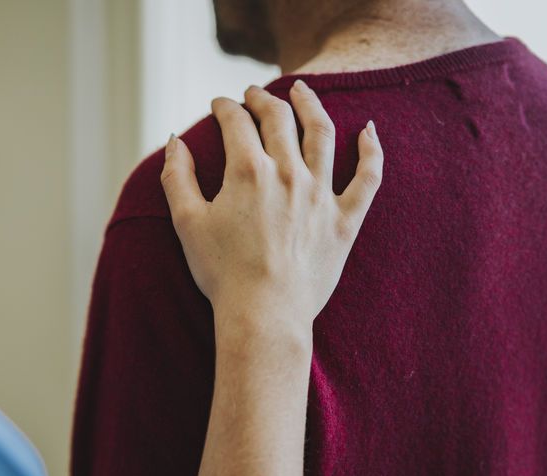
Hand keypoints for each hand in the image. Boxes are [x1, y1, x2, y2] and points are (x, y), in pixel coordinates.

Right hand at [161, 81, 383, 327]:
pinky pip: (367, 178)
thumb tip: (174, 141)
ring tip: (302, 90)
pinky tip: (370, 131)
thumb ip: (177, 177)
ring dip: (311, 105)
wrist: (264, 315)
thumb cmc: (221, 273)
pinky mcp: (345, 220)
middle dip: (262, 99)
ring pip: (322, 134)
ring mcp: (321, 195)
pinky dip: (372, 151)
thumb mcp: (187, 222)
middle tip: (253, 94)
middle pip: (278, 119)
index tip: (219, 105)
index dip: (225, 107)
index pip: (236, 122)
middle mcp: (288, 173)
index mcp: (248, 171)